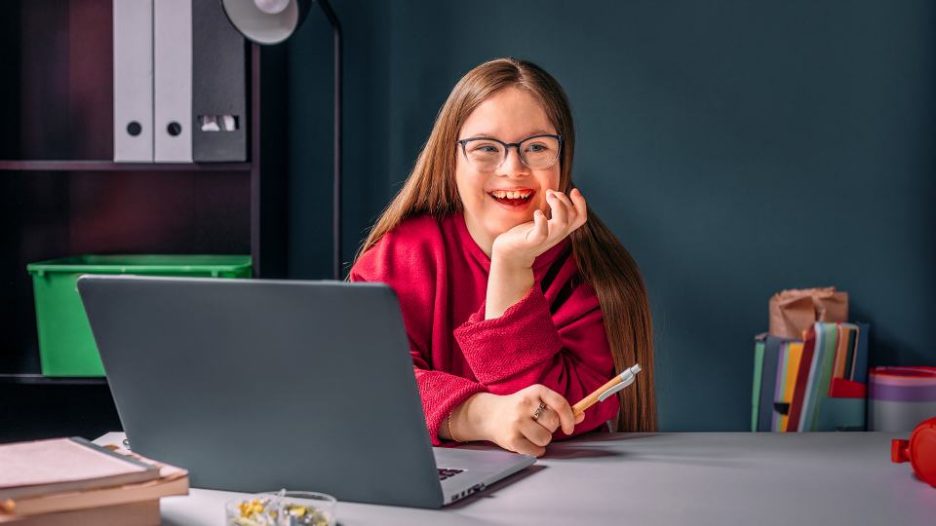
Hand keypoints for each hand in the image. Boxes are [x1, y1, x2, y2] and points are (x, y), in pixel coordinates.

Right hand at [456, 385, 584, 456]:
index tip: (569, 428)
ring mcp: (517, 422)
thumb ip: (559, 408)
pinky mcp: (511, 439)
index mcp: (535, 391)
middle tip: (540, 425)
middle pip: (553, 423)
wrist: (489, 415)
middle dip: (551, 428)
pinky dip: (534, 450)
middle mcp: (525, 404)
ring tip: (532, 433)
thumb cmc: (518, 408)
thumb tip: (581, 415)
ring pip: (545, 438)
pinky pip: (535, 450)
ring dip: (542, 440)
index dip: (569, 418)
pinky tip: (526, 441)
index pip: (560, 404)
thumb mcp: (538, 401)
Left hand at [491, 188, 587, 268]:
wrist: (510, 255)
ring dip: (557, 205)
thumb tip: (555, 193)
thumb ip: (551, 214)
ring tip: (547, 195)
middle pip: (573, 217)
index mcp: (561, 229)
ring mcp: (545, 239)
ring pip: (562, 224)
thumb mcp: (544, 223)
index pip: (581, 217)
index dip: (581, 203)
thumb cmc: (525, 235)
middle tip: (550, 192)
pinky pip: (542, 233)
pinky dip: (541, 221)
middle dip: (565, 199)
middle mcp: (556, 234)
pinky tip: (537, 213)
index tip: (573, 190)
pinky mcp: (532, 241)